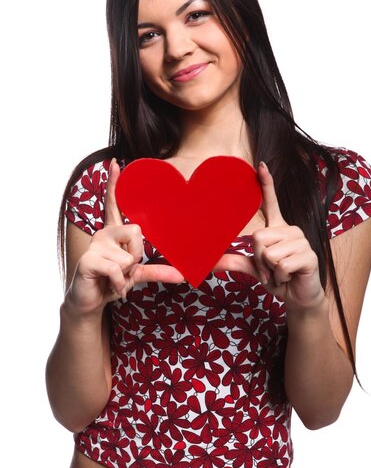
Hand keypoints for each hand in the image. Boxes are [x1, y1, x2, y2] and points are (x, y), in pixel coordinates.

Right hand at [66, 159, 183, 315]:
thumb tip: (184, 275)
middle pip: (137, 231)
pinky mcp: (89, 259)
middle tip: (126, 269)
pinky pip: (118, 269)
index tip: (117, 164)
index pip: (115, 203)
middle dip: (138, 256)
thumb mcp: (139, 274)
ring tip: (115, 278)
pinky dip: (120, 283)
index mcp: (116, 231)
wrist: (91, 303)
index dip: (116, 184)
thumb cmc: (114, 282)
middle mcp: (105, 232)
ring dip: (128, 274)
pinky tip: (112, 286)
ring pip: (130, 255)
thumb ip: (160, 271)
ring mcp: (96, 244)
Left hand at [215, 162, 324, 310]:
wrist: (297, 297)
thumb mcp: (253, 268)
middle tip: (269, 269)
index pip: (271, 202)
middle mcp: (290, 230)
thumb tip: (210, 262)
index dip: (266, 184)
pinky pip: (280, 265)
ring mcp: (301, 241)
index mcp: (277, 228)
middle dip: (258, 259)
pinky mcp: (308, 255)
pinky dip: (279, 277)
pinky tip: (289, 277)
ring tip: (280, 273)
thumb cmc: (277, 278)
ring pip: (268, 253)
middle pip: (258, 237)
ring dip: (269, 270)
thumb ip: (234, 261)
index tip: (261, 165)